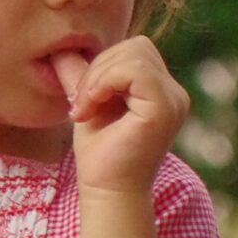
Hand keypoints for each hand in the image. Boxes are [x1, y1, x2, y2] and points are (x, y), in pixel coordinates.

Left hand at [57, 38, 188, 195]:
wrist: (107, 192)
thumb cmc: (100, 156)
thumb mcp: (91, 105)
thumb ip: (86, 78)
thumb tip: (62, 52)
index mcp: (162, 93)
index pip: (137, 50)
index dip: (105, 64)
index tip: (82, 99)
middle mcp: (175, 94)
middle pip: (138, 46)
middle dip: (100, 67)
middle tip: (81, 103)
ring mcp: (173, 101)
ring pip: (136, 54)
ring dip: (99, 76)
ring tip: (86, 107)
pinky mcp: (164, 109)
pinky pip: (136, 70)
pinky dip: (106, 81)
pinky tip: (93, 105)